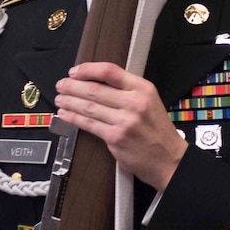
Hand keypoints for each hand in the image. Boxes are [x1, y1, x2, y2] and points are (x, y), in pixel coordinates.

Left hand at [56, 62, 187, 189]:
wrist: (169, 159)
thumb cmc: (157, 131)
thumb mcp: (149, 101)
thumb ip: (127, 90)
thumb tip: (95, 82)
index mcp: (143, 89)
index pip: (110, 71)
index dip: (88, 69)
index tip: (74, 71)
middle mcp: (134, 103)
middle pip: (95, 89)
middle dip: (72, 86)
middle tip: (61, 85)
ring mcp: (124, 121)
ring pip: (89, 107)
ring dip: (69, 102)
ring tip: (60, 99)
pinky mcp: (116, 138)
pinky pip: (89, 124)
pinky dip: (74, 118)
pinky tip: (65, 114)